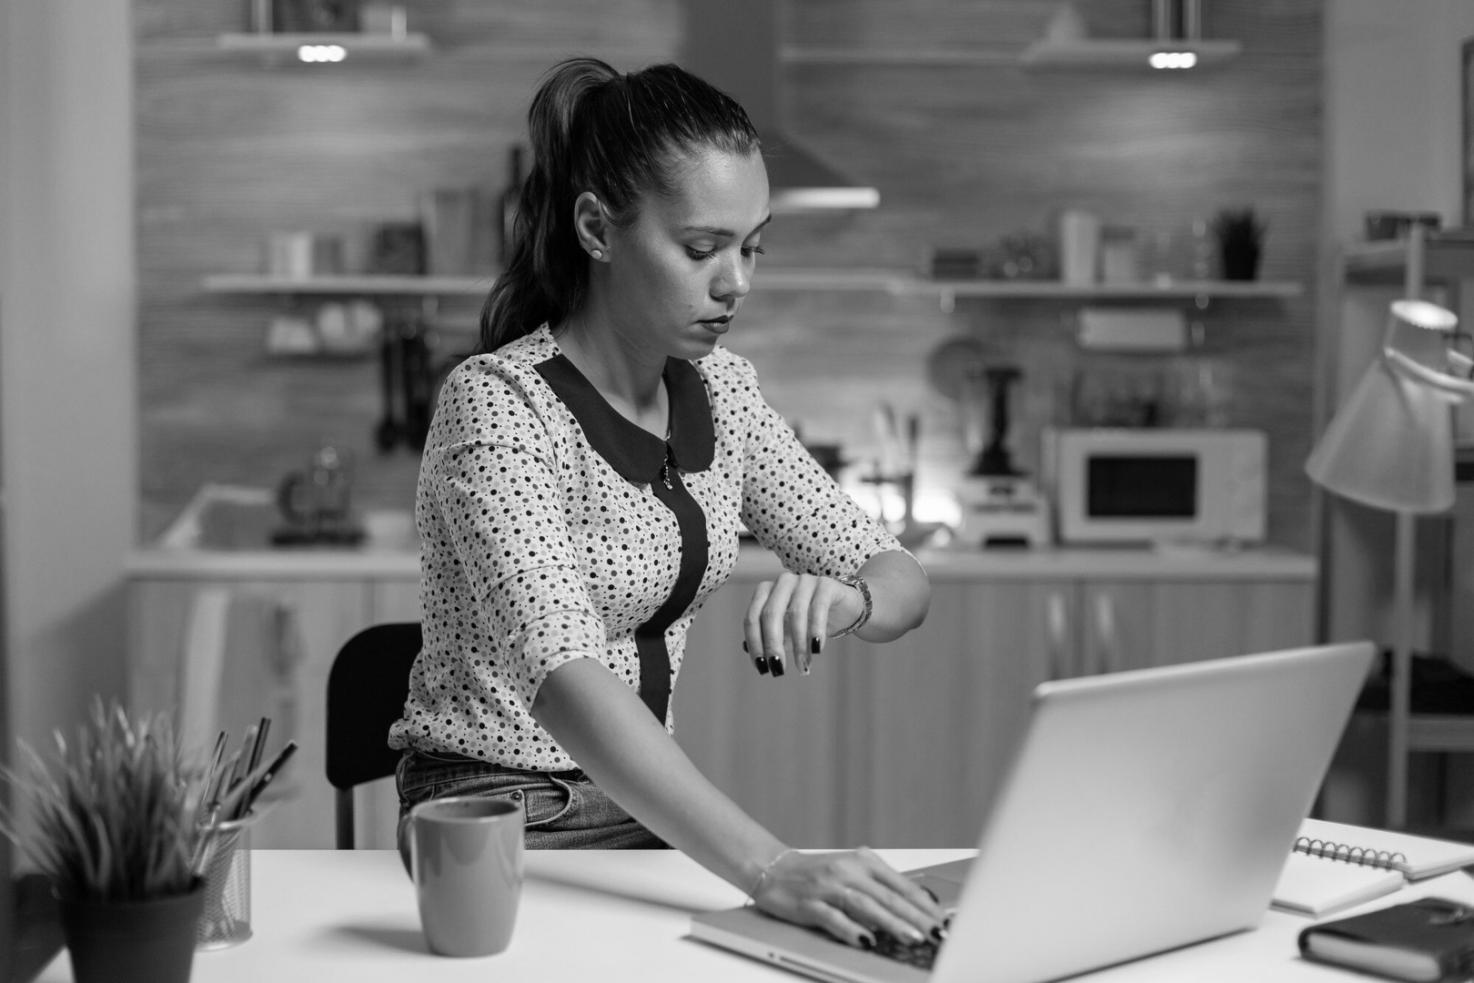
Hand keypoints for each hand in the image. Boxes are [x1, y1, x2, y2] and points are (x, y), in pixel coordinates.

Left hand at [743, 573, 863, 675]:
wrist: (844, 609)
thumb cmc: (808, 620)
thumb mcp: (786, 631)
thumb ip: (767, 638)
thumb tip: (745, 649)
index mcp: (765, 591)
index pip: (752, 617)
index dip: (754, 644)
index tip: (762, 667)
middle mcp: (782, 582)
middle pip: (770, 614)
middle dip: (773, 645)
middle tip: (779, 670)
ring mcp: (805, 580)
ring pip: (795, 613)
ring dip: (799, 644)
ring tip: (803, 667)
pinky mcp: (827, 584)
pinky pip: (819, 608)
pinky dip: (816, 631)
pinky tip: (817, 649)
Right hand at [750, 847, 947, 949]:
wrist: (772, 868)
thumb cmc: (818, 874)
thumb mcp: (852, 873)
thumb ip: (881, 888)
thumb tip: (919, 909)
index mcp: (863, 862)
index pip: (901, 885)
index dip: (925, 905)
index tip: (945, 921)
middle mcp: (848, 870)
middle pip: (888, 896)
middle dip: (917, 917)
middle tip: (938, 934)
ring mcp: (828, 887)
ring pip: (866, 906)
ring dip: (891, 923)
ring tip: (912, 937)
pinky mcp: (809, 904)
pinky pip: (833, 918)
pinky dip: (851, 930)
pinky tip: (866, 941)